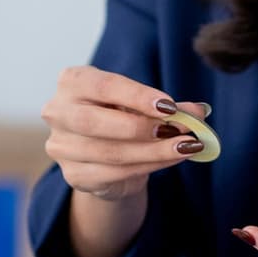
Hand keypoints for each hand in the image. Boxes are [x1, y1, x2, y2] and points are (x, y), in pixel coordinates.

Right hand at [42, 66, 206, 201]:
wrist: (104, 154)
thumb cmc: (121, 116)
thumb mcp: (141, 103)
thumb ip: (166, 106)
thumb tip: (199, 111)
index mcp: (72, 82)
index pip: (103, 87)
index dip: (137, 96)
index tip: (170, 106)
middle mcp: (57, 112)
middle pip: (94, 122)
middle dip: (140, 127)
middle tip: (178, 130)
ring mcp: (61, 146)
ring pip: (110, 152)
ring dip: (154, 152)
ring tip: (187, 147)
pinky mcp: (73, 175)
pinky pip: (114, 173)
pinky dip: (149, 166)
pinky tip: (172, 159)